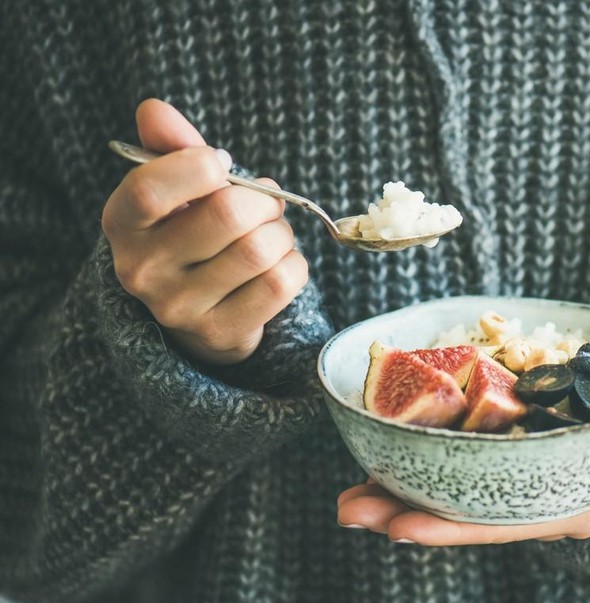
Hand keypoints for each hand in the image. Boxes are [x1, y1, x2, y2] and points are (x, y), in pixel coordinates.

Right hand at [101, 98, 308, 364]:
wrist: (198, 311)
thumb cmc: (191, 232)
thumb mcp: (177, 188)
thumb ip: (171, 146)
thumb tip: (154, 109)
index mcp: (122, 224)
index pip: (151, 189)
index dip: (200, 167)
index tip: (221, 165)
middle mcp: (142, 270)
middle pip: (228, 215)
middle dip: (263, 201)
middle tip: (266, 204)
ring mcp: (180, 308)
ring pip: (260, 250)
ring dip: (282, 234)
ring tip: (271, 235)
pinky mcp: (221, 333)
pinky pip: (282, 282)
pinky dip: (295, 264)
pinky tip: (279, 264)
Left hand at [336, 398, 589, 544]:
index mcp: (573, 508)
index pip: (502, 525)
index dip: (450, 528)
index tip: (398, 528)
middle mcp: (540, 499)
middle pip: (464, 512)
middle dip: (404, 513)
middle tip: (346, 506)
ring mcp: (528, 475)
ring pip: (457, 488)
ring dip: (403, 487)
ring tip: (348, 487)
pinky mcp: (522, 448)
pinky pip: (469, 458)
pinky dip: (429, 454)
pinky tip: (391, 445)